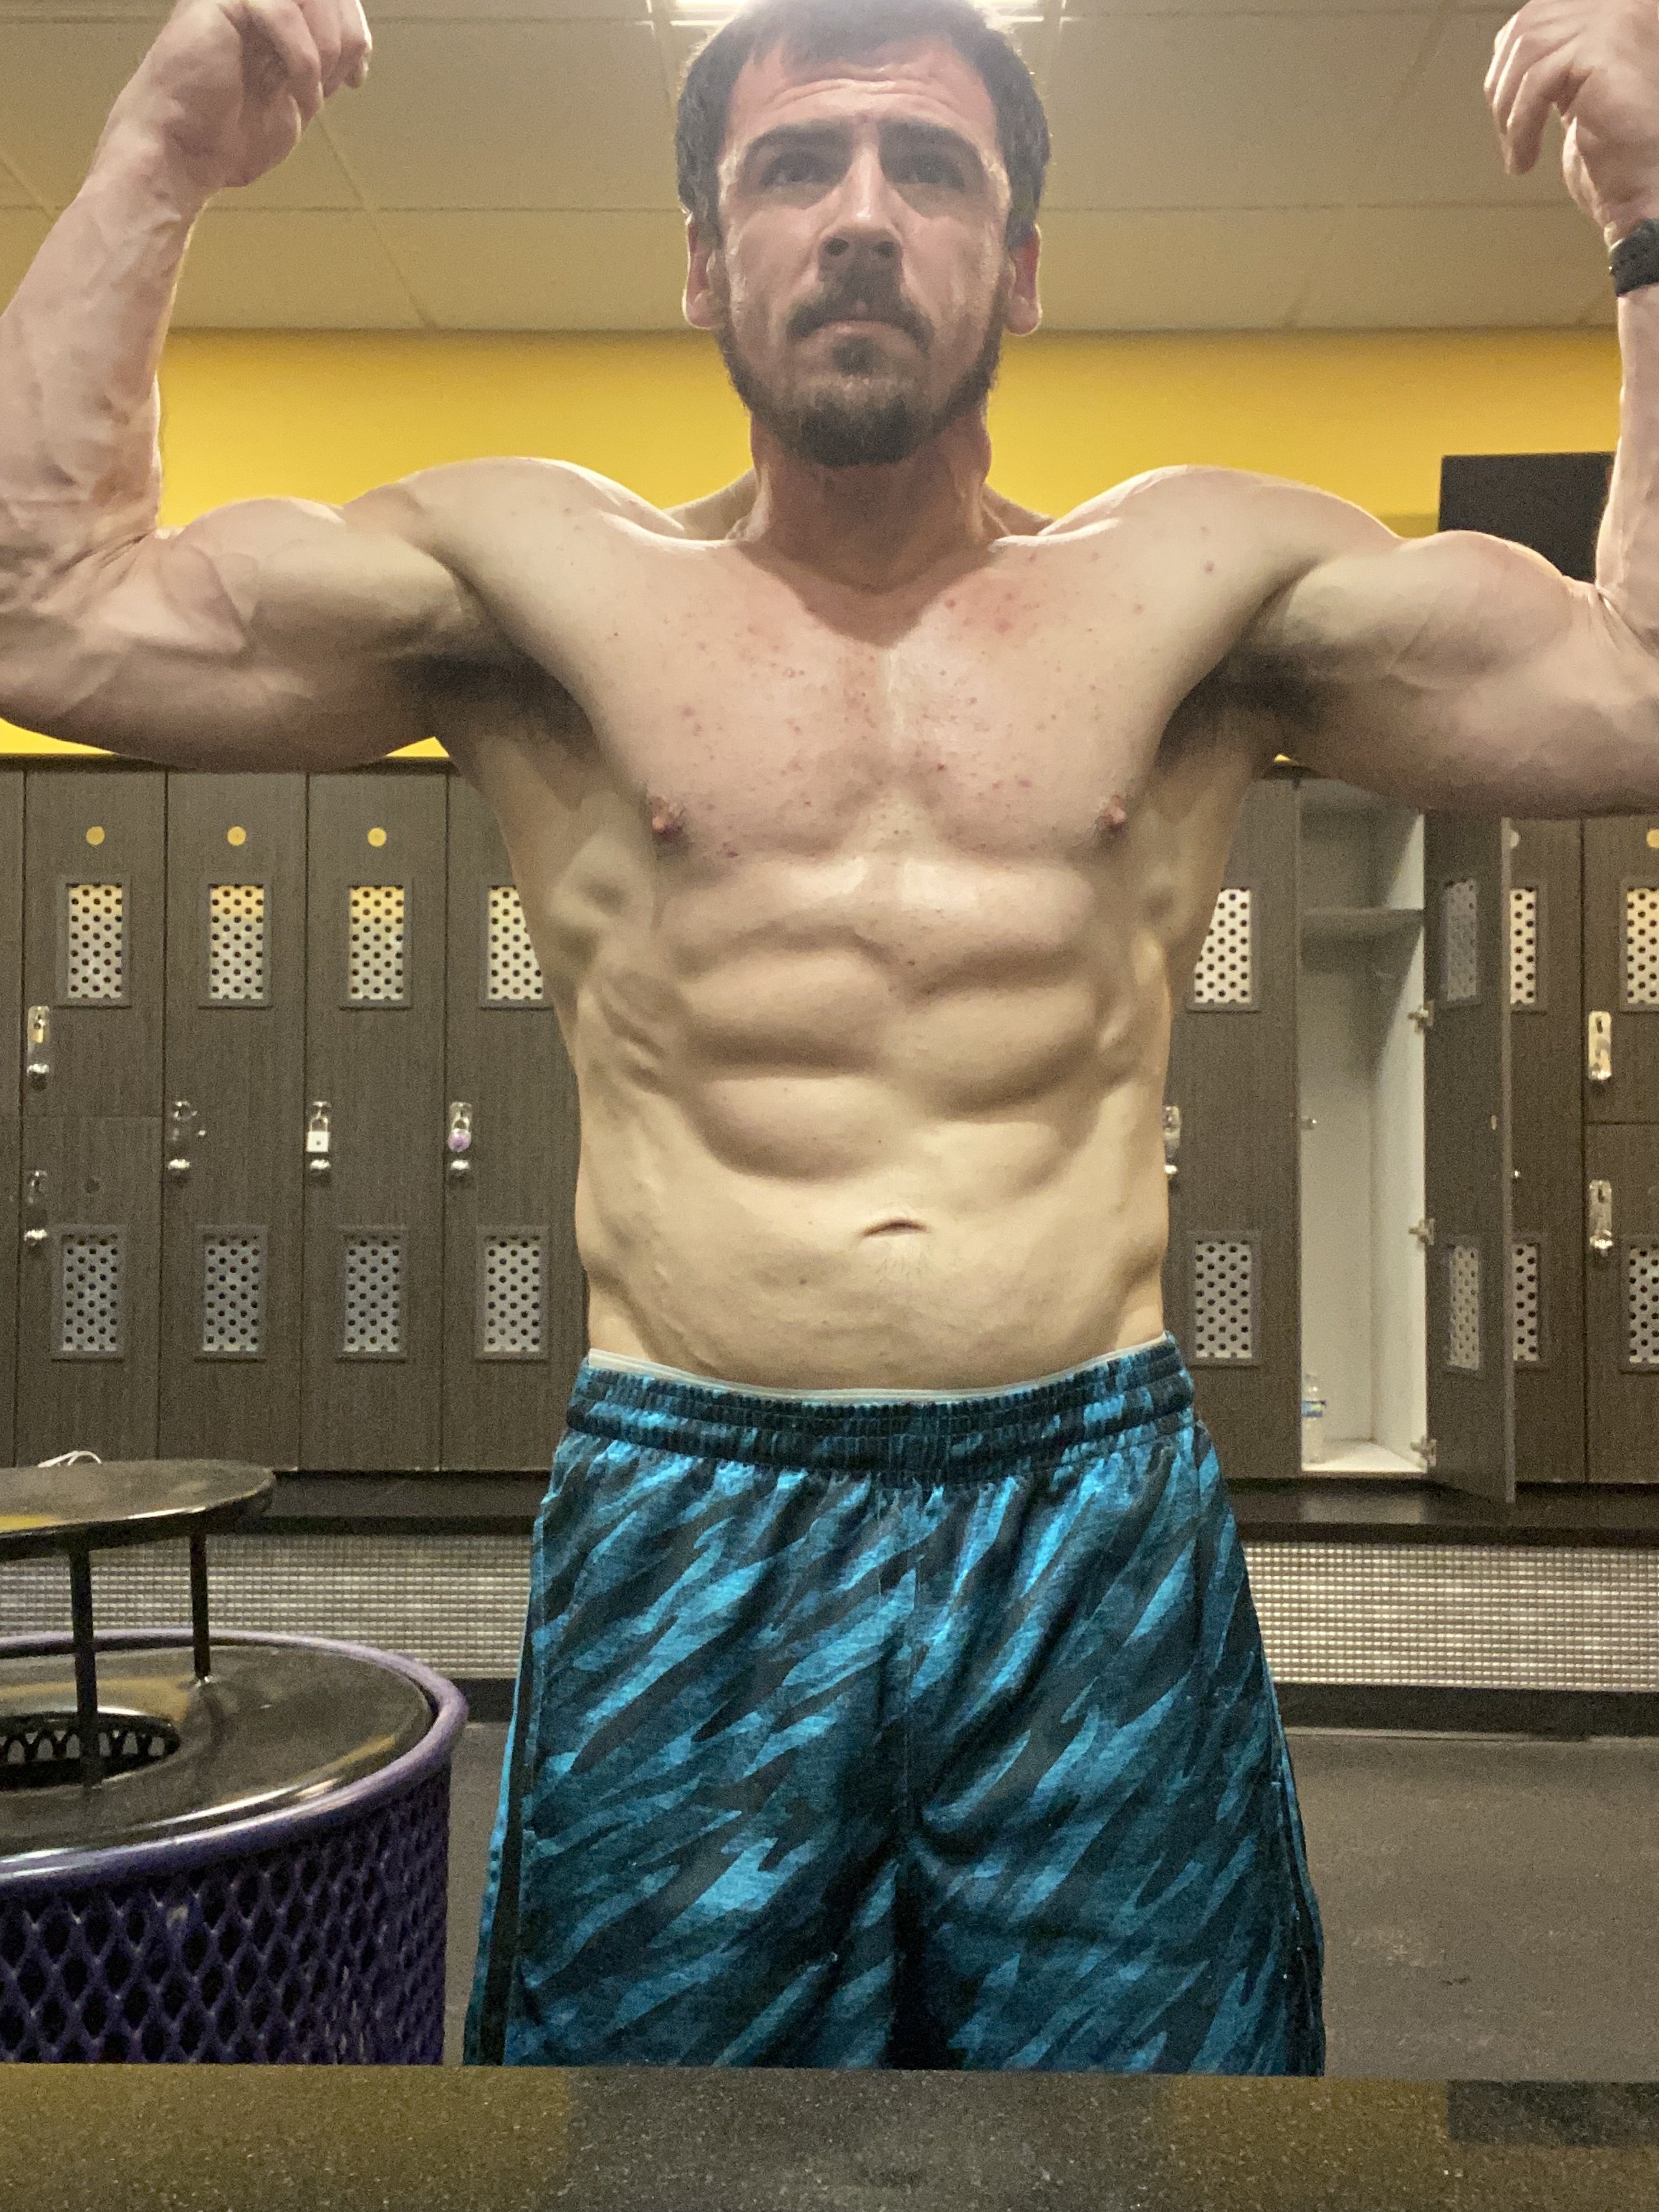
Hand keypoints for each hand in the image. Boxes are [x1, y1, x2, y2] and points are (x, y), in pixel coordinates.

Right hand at [100, 0, 368, 199]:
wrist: (185, 153)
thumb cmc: (231, 135)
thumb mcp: (295, 96)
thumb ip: (321, 63)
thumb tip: (358, 45)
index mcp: (270, 11)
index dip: (354, 31)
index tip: (354, 78)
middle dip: (346, 40)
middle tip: (332, 85)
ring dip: (325, 51)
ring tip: (309, 93)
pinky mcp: (222, 1)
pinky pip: (283, 10)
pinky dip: (302, 60)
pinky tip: (291, 93)